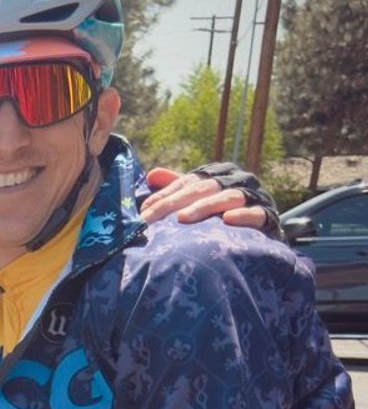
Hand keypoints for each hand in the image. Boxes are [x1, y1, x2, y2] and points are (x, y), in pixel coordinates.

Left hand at [140, 166, 272, 232]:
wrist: (259, 234)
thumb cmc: (219, 215)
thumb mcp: (197, 200)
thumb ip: (177, 188)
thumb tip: (151, 174)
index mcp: (216, 175)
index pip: (186, 182)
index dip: (163, 196)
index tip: (142, 212)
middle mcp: (234, 180)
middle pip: (201, 188)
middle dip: (174, 203)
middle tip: (151, 218)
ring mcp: (252, 195)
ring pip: (227, 197)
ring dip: (205, 207)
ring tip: (183, 218)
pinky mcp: (266, 213)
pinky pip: (256, 213)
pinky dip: (242, 215)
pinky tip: (227, 220)